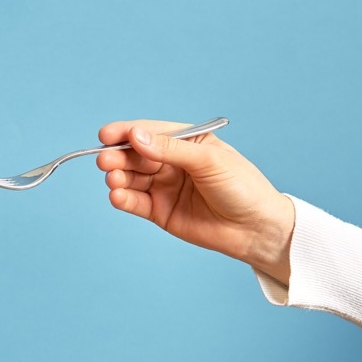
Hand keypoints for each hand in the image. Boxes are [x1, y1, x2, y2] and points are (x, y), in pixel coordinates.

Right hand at [96, 120, 295, 283]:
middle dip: (117, 156)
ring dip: (118, 177)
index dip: (126, 133)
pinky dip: (123, 198)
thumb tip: (135, 136)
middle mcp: (171, 163)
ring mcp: (164, 188)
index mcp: (186, 142)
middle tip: (105, 160)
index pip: (150, 133)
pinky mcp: (160, 212)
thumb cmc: (242, 187)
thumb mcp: (207, 160)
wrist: (256, 229)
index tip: (106, 135)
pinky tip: (117, 196)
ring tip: (113, 180)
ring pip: (131, 178)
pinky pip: (135, 202)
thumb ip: (169, 149)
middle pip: (135, 155)